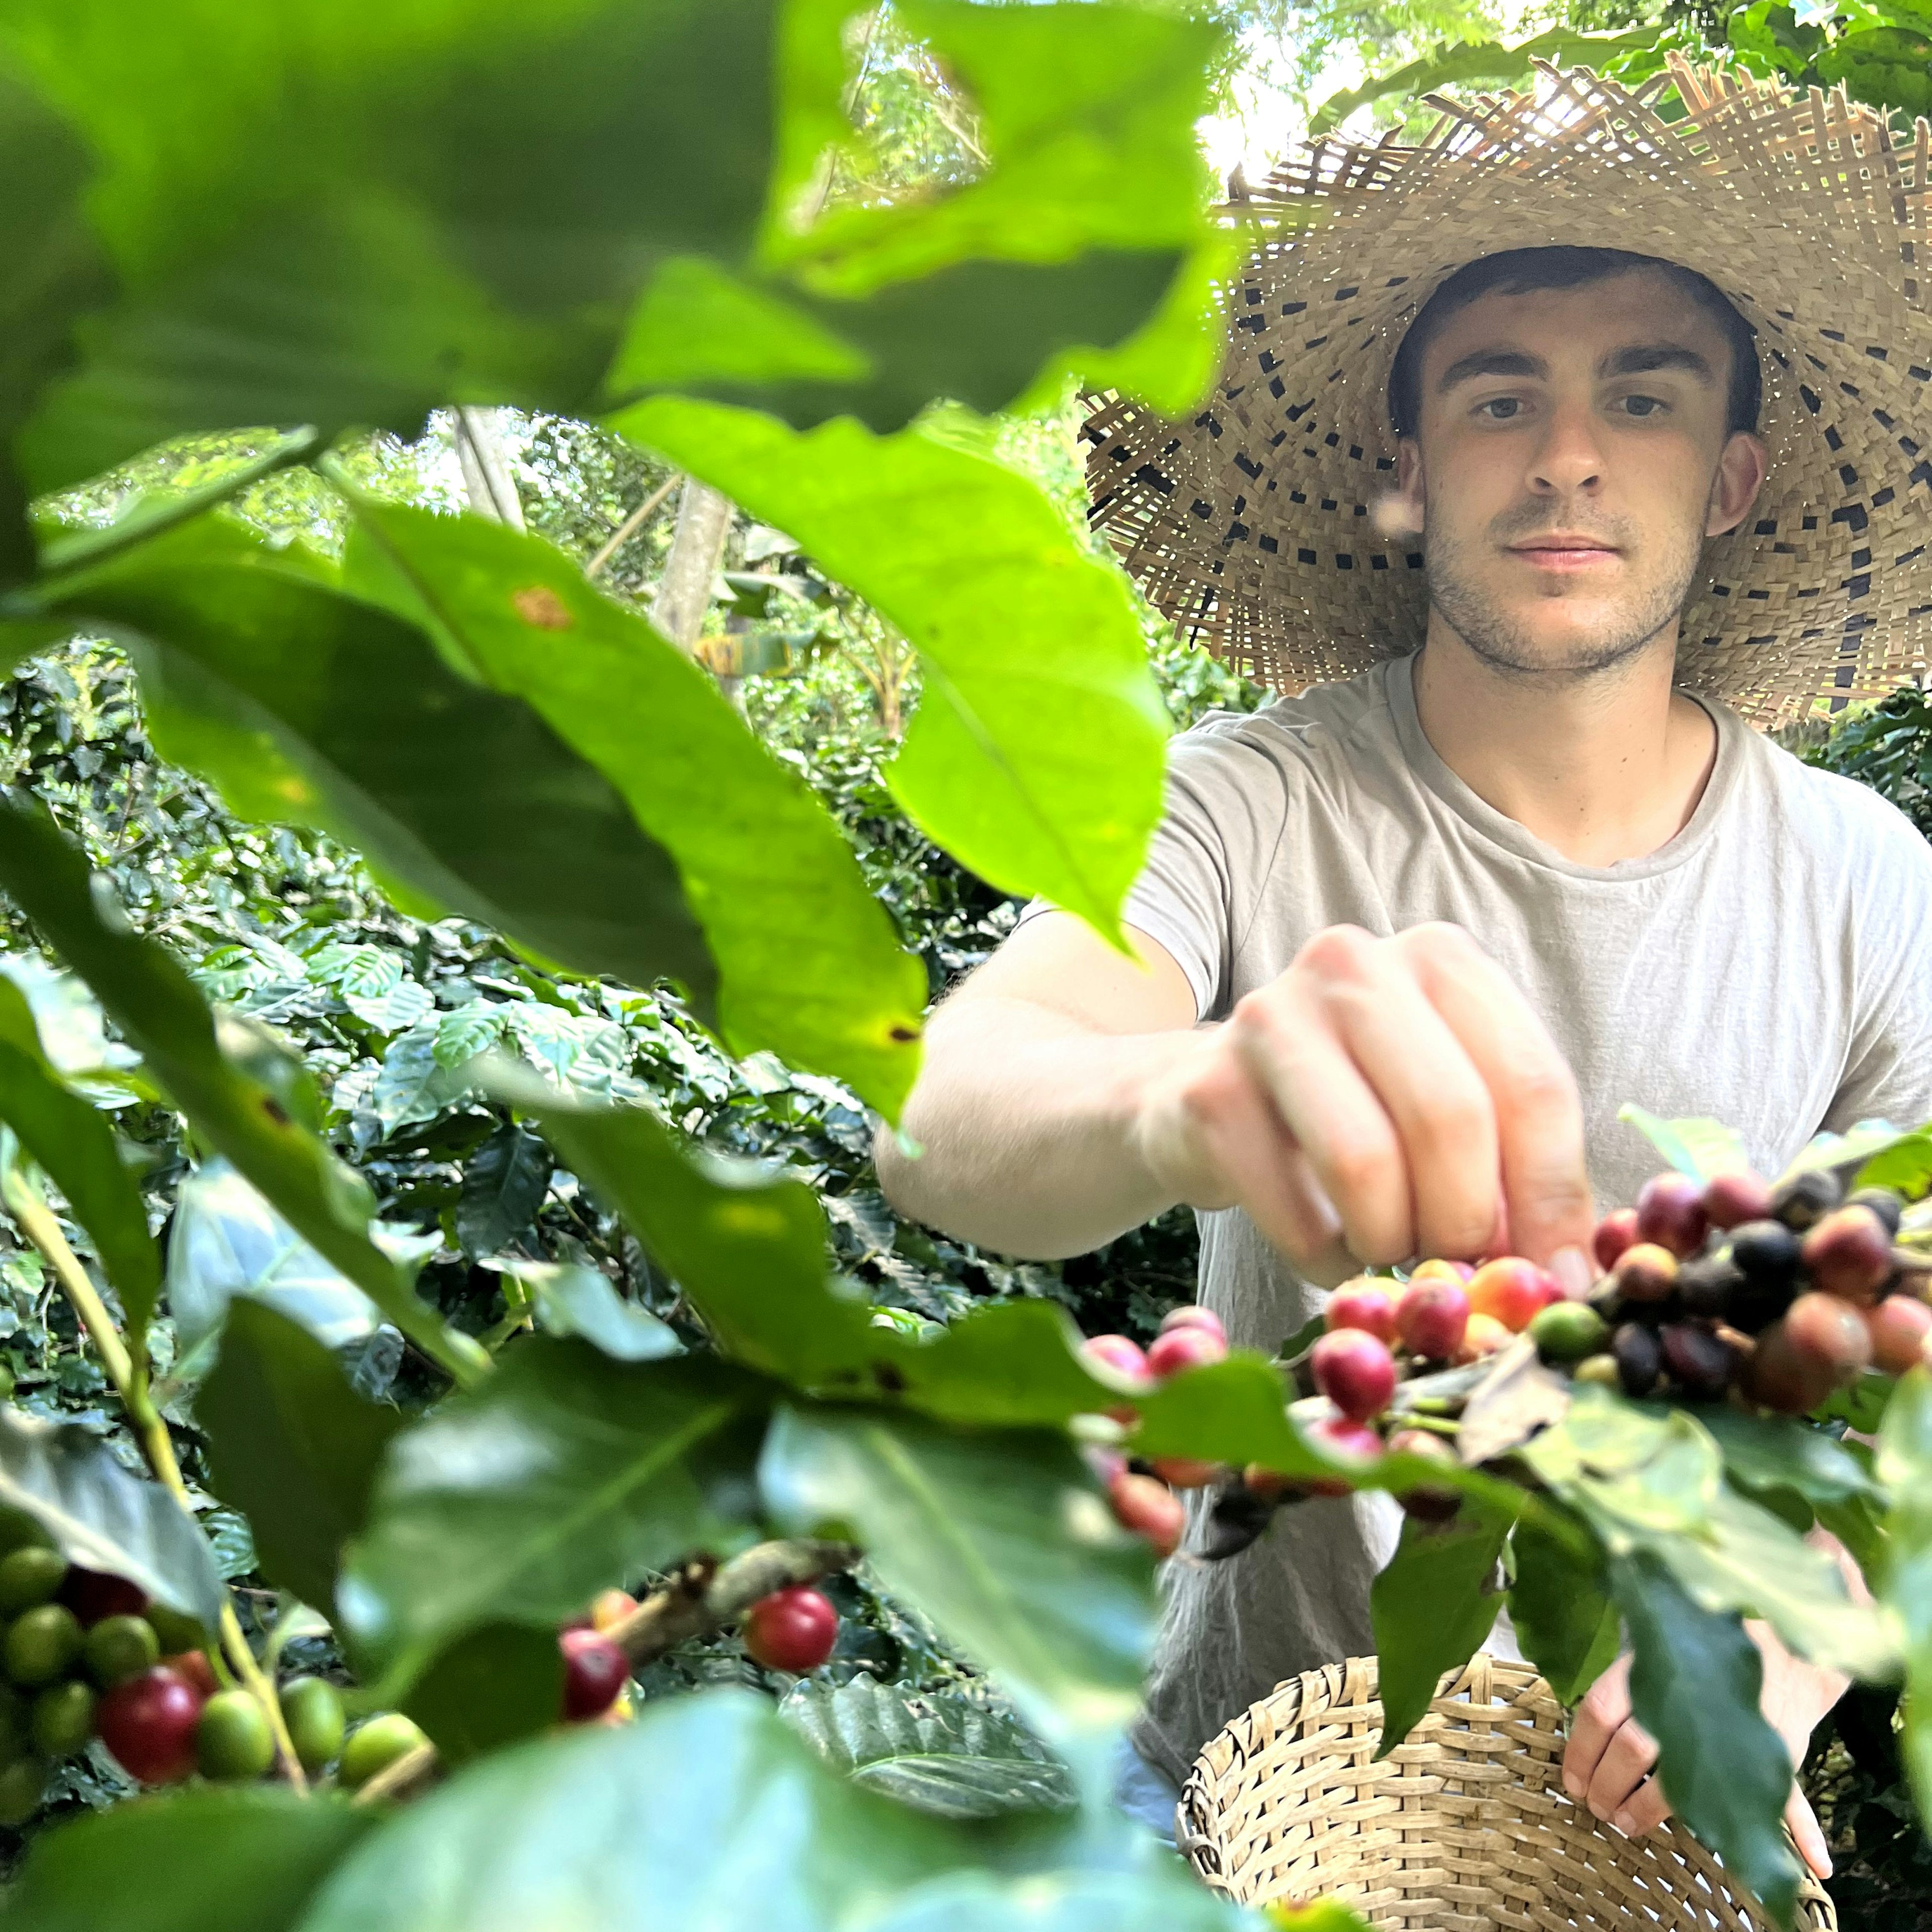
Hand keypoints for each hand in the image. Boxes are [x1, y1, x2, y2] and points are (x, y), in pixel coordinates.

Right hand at [1130, 922, 1594, 1282]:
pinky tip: (1330, 1249)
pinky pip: (1294, 1211)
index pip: (1532, 1083)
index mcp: (1440, 960)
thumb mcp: (1448, 1105)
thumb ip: (1515, 1164)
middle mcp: (1354, 965)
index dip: (1553, 1196)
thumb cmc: (1357, 1104)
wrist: (1208, 1099)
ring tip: (1390, 1249)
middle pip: (1449, 1118)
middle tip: (1457, 1267)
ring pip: (1365, 1163)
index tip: (1560, 1277)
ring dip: (1392, 1242)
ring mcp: (1271, 1017)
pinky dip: (1327, 1260)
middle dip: (1465, 1223)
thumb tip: (1566, 1274)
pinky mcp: (1210, 1089)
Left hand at [1561, 1635, 1845, 1878]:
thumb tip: (1578, 1674)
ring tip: (1627, 1823)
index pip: (1600, 1711)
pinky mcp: (1777, 1755)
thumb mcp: (1659, 1638)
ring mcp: (1734, 1731)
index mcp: (1652, 1668)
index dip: (1580, 1750)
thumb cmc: (1705, 1643)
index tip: (1571, 1781)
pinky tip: (1817, 1863)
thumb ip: (1625, 1660)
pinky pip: (1795, 1797)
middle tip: (1597, 1808)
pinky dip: (1807, 1833)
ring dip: (1649, 1809)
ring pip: (1684, 1778)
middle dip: (1607, 1784)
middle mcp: (1687, 1700)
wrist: (1783, 1644)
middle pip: (1632, 1748)